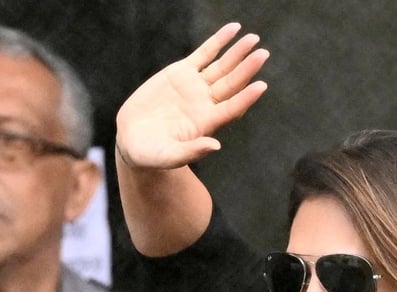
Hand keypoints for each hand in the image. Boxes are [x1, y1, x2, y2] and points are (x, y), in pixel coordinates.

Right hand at [115, 22, 269, 169]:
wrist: (133, 139)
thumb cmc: (151, 154)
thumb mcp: (168, 157)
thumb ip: (191, 152)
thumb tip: (215, 146)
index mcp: (206, 123)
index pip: (232, 108)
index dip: (246, 98)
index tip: (261, 86)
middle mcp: (205, 103)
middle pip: (231, 84)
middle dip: (247, 69)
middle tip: (263, 55)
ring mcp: (195, 86)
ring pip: (221, 66)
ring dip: (237, 53)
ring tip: (253, 39)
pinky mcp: (182, 72)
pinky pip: (204, 53)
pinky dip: (218, 41)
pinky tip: (233, 29)